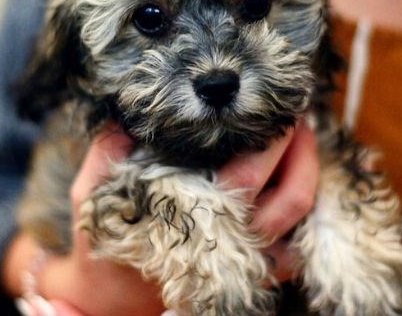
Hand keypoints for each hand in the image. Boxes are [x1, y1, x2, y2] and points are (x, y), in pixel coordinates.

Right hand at [3, 122, 319, 314]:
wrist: (113, 298)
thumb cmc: (106, 242)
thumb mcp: (91, 195)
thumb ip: (106, 152)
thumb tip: (125, 114)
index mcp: (198, 216)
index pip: (250, 171)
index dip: (273, 138)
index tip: (273, 104)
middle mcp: (235, 240)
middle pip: (291, 192)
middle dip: (300, 145)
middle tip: (295, 111)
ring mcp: (252, 261)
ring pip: (302, 213)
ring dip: (310, 169)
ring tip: (302, 133)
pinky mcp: (261, 273)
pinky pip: (300, 239)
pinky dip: (307, 207)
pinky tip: (297, 174)